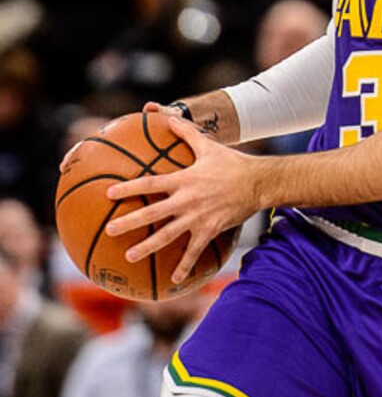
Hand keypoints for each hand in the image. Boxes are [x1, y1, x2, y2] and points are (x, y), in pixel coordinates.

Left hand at [105, 116, 259, 283]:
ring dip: (147, 247)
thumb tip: (169, 118)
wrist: (257, 182)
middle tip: (110, 230)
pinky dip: (184, 265)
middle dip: (129, 222)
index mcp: (183, 179)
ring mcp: (197, 217)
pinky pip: (194, 251)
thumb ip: (186, 133)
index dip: (129, 188)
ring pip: (167, 235)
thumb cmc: (231, 162)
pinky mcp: (209, 230)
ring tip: (129, 256)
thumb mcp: (208, 146)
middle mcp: (186, 200)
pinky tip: (173, 278)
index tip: (109, 194)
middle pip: (152, 213)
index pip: (150, 183)